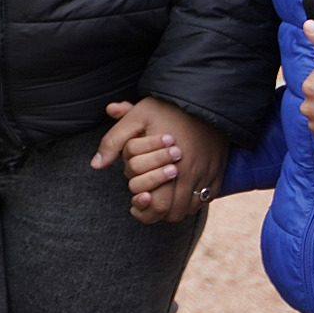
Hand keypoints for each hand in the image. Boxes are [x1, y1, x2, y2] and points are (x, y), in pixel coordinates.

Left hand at [96, 98, 227, 222]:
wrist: (204, 99)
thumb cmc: (166, 108)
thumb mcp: (135, 118)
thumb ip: (114, 142)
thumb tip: (95, 164)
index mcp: (168, 166)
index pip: (156, 204)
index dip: (142, 209)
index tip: (134, 206)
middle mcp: (189, 175)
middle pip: (172, 213)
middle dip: (156, 213)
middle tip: (145, 205)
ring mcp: (206, 176)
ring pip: (189, 209)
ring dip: (173, 209)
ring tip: (160, 199)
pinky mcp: (218, 173)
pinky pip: (206, 199)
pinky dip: (192, 201)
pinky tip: (180, 192)